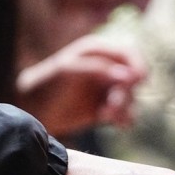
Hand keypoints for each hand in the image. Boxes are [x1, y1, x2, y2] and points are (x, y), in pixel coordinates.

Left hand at [16, 35, 146, 135]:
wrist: (35, 112)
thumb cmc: (47, 85)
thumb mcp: (68, 71)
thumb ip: (98, 70)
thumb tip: (129, 75)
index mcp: (97, 51)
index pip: (128, 52)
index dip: (138, 64)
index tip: (139, 81)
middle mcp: (107, 68)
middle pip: (133, 78)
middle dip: (126, 93)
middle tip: (111, 106)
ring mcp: (108, 89)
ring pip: (131, 98)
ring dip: (123, 108)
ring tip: (105, 116)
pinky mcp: (108, 108)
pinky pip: (127, 114)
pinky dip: (124, 119)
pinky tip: (114, 123)